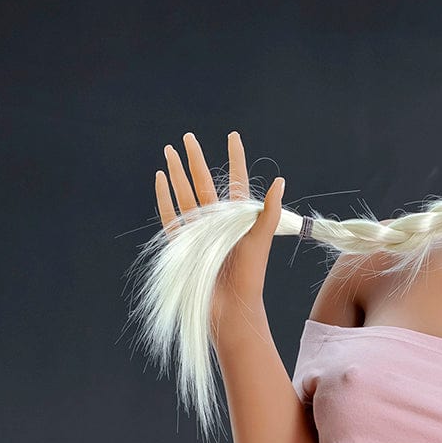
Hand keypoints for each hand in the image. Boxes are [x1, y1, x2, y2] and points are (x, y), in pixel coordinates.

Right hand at [155, 130, 284, 326]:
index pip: (235, 182)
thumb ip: (268, 210)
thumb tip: (281, 180)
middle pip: (204, 182)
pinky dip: (165, 197)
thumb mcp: (260, 239)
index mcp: (238, 218)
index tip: (232, 137)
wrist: (231, 306)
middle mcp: (217, 221)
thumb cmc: (250, 276)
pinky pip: (170, 216)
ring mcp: (198, 231)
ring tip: (170, 150)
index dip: (235, 159)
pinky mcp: (182, 244)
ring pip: (185, 194)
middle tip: (187, 136)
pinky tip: (161, 178)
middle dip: (195, 159)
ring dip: (177, 172)